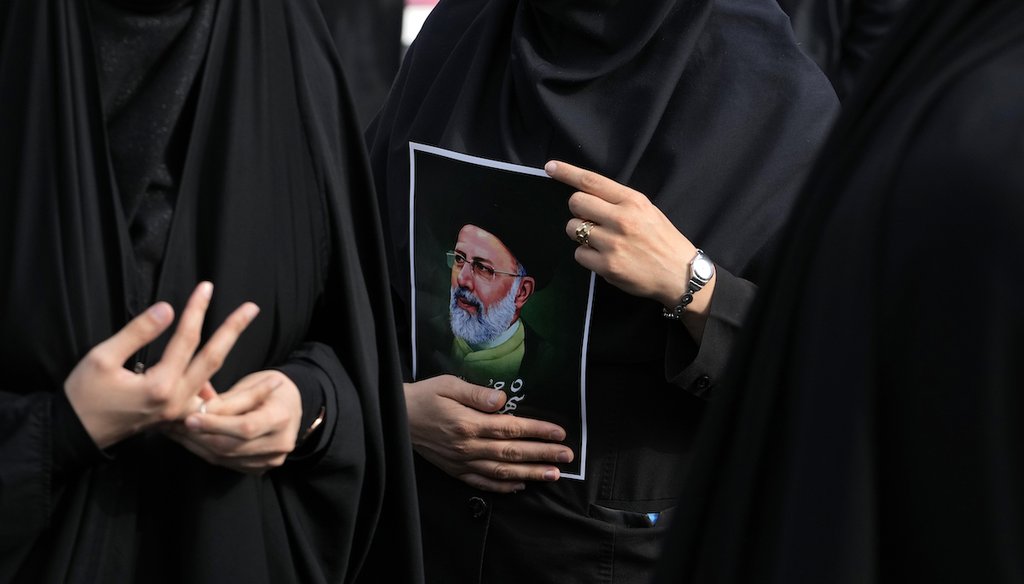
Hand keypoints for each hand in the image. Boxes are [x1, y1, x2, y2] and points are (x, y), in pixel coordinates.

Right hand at [64, 282, 259, 449]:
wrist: (75, 433)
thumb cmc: (83, 394)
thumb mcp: (101, 358)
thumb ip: (138, 332)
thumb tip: (167, 309)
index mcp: (159, 386)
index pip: (187, 339)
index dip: (197, 310)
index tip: (206, 287)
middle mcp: (176, 401)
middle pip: (213, 359)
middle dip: (233, 330)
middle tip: (252, 308)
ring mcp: (180, 412)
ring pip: (214, 378)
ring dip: (232, 355)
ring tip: (249, 337)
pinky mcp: (177, 417)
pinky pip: (206, 397)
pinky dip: (220, 381)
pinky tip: (229, 368)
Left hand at [166, 370, 302, 473]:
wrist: (289, 405)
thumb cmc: (270, 388)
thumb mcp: (253, 384)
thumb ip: (227, 400)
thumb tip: (199, 410)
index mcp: (282, 418)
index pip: (245, 427)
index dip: (215, 425)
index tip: (190, 418)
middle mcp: (280, 443)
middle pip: (231, 446)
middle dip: (199, 436)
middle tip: (173, 424)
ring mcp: (271, 459)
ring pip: (224, 458)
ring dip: (196, 445)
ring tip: (175, 430)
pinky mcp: (259, 468)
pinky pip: (226, 463)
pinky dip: (204, 451)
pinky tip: (190, 440)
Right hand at [405, 375, 573, 492]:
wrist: (396, 417)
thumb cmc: (424, 396)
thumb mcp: (448, 384)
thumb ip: (476, 394)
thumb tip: (502, 400)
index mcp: (469, 424)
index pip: (511, 428)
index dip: (538, 432)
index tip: (559, 433)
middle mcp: (468, 447)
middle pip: (513, 452)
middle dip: (543, 455)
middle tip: (567, 457)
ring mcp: (462, 462)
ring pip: (503, 472)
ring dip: (530, 474)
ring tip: (553, 475)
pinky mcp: (455, 471)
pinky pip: (483, 483)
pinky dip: (504, 487)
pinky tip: (521, 485)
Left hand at [545, 160, 716, 338]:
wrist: (680, 274)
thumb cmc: (662, 240)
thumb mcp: (647, 210)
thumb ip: (618, 202)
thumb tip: (587, 196)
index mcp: (632, 201)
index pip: (591, 181)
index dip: (567, 172)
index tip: (551, 167)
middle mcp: (621, 219)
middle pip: (575, 203)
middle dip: (578, 211)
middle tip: (591, 220)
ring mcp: (612, 243)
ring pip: (573, 229)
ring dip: (581, 235)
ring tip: (601, 241)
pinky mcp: (607, 266)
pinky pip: (579, 254)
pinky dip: (587, 256)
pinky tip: (604, 258)